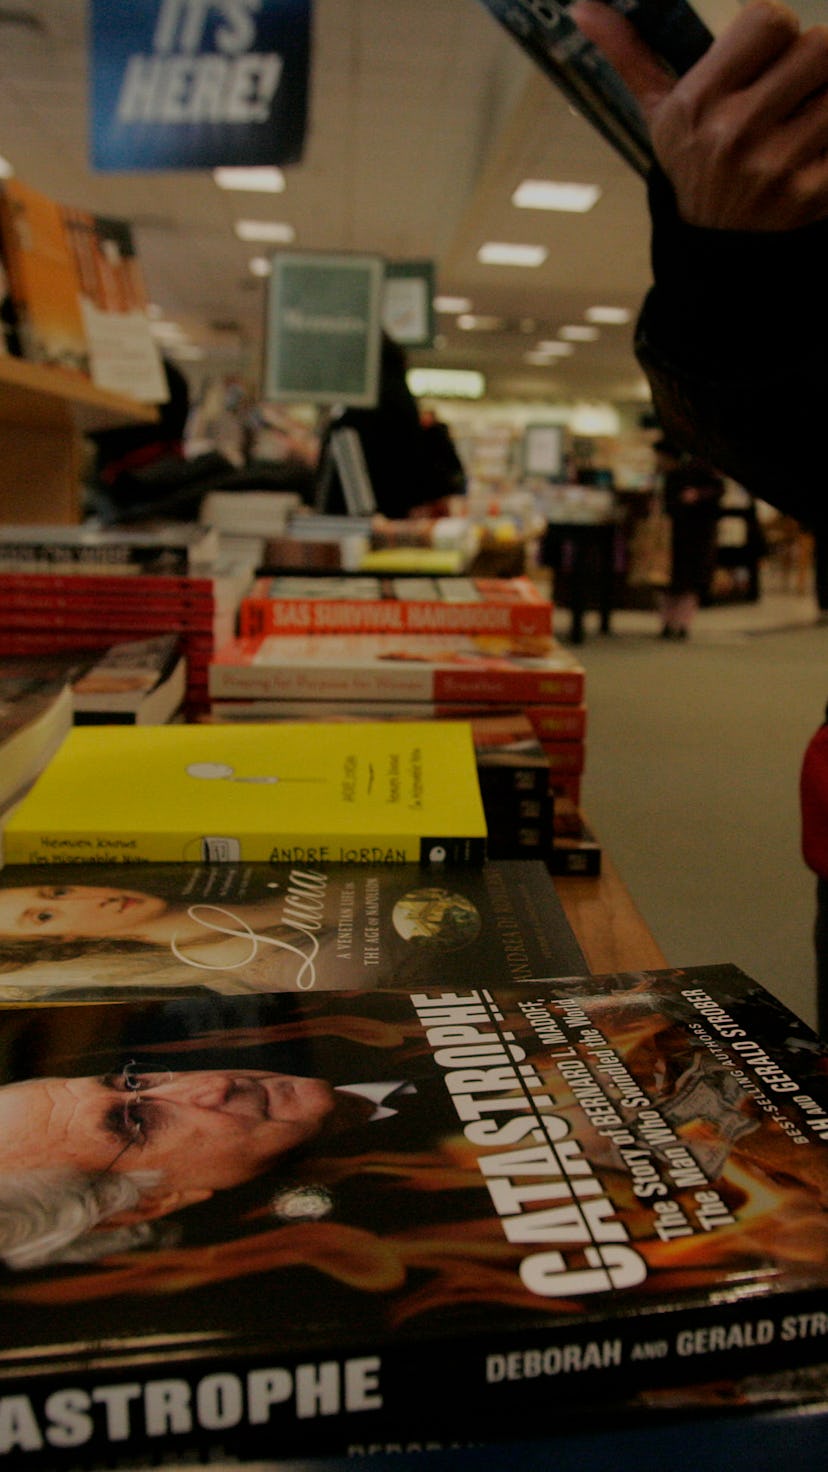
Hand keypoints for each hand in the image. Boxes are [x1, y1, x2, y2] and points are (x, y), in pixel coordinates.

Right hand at [571, 0, 827, 229]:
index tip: (767, 57)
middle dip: (812, 64)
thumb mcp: (659, 117)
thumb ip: (631, 55)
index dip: (777, 30)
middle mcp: (736, 135)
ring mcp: (778, 168)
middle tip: (794, 89)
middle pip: (820, 45)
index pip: (769, 19)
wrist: (716, 254)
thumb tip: (583, 6)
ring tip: (802, 124)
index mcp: (699, 106)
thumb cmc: (694, 168)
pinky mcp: (815, 194)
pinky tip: (814, 155)